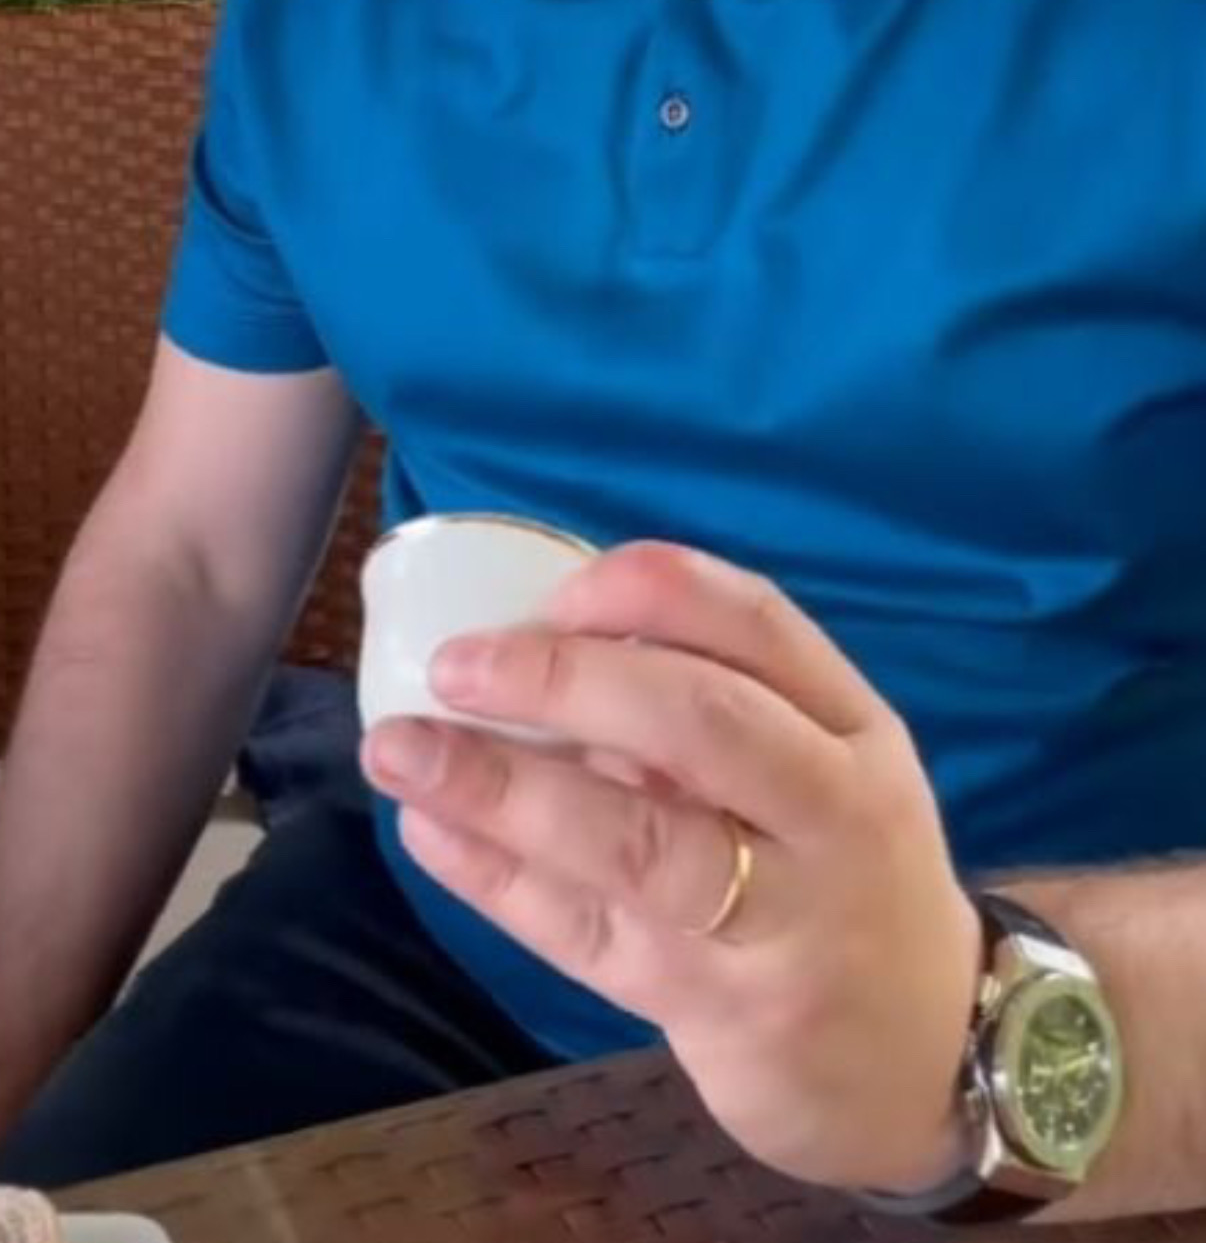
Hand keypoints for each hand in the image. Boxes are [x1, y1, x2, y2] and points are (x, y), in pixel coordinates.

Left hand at [363, 541, 981, 1191]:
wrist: (935, 1061)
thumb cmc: (843, 878)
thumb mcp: (822, 776)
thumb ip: (711, 712)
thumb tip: (540, 643)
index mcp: (854, 726)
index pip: (759, 623)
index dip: (647, 591)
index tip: (552, 591)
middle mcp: (834, 813)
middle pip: (704, 724)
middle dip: (566, 680)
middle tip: (456, 665)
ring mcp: (788, 924)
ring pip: (639, 845)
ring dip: (506, 789)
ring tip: (401, 751)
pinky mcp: (732, 1018)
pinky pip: (598, 939)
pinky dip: (502, 883)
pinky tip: (432, 835)